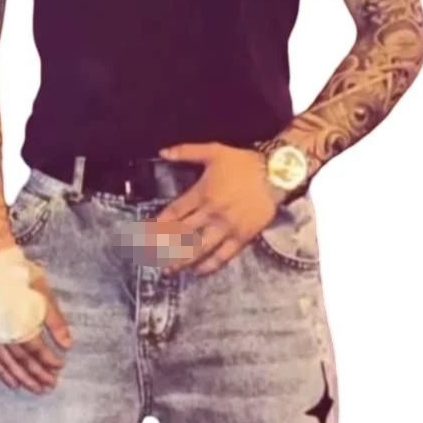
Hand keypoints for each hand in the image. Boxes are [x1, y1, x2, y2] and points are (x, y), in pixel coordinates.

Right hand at [0, 262, 72, 393]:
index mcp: (18, 321)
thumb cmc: (20, 276)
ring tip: (35, 389)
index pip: (35, 348)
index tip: (60, 366)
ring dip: (21, 378)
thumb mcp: (43, 293)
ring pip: (6, 363)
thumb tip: (67, 344)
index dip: (48, 360)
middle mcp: (2, 331)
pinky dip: (1, 373)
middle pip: (21, 360)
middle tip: (50, 386)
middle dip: (37, 375)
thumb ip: (55, 321)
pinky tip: (11, 382)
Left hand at [141, 141, 279, 274]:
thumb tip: (162, 152)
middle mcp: (212, 213)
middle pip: (183, 234)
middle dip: (164, 247)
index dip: (158, 225)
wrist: (277, 173)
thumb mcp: (213, 151)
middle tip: (151, 258)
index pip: (174, 213)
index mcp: (202, 193)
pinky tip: (198, 271)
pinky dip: (210, 265)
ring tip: (169, 270)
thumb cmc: (244, 163)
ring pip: (200, 248)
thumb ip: (186, 152)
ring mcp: (227, 227)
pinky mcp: (242, 237)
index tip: (145, 234)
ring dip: (182, 260)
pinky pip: (223, 255)